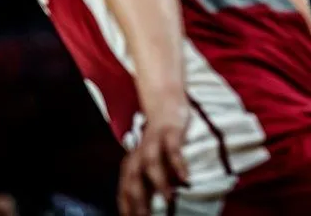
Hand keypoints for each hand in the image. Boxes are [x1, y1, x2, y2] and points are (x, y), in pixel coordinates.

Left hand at [118, 100, 189, 215]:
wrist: (165, 104)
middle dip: (139, 201)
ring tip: (168, 199)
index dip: (126, 207)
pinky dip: (178, 164)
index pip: (124, 191)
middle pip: (134, 181)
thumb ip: (149, 182)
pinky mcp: (170, 133)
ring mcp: (154, 143)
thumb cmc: (159, 141)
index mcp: (131, 164)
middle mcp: (139, 154)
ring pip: (151, 165)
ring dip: (159, 183)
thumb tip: (151, 207)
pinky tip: (186, 177)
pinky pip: (173, 150)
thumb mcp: (150, 162)